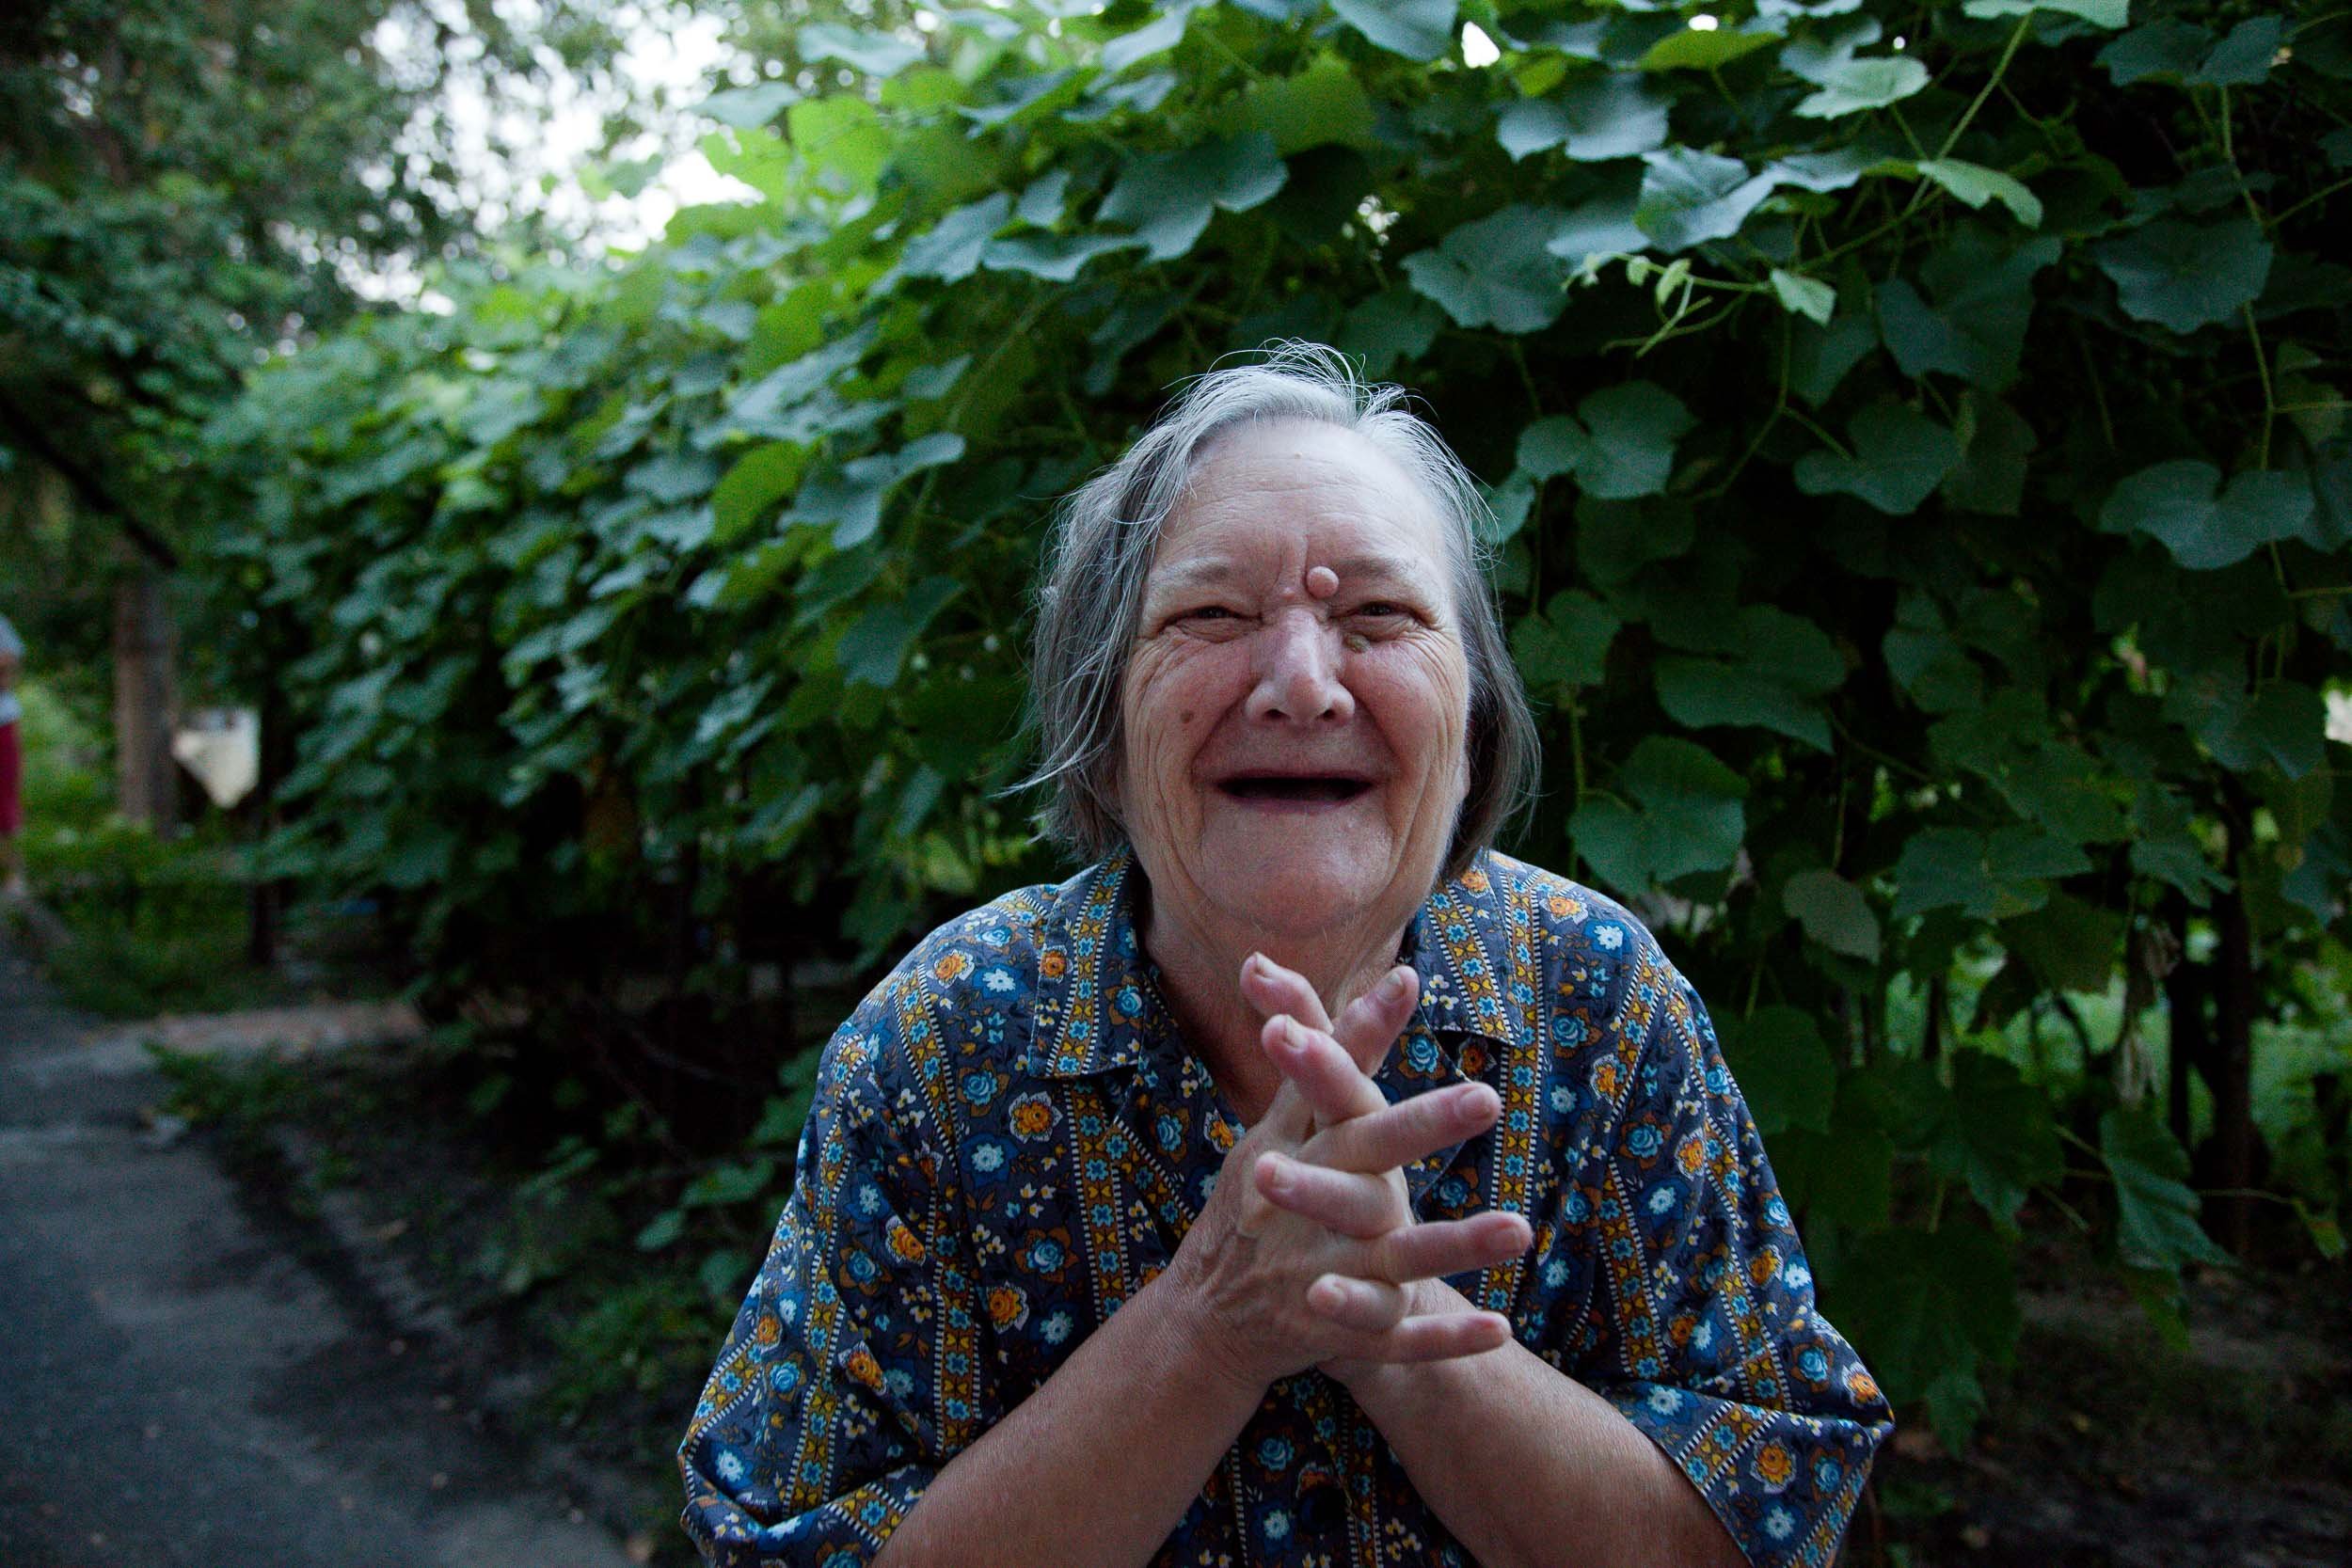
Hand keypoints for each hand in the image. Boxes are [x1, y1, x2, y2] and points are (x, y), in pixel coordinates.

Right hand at [1163, 956, 1529, 1395]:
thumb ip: (1320, 1053)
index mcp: (1293, 1147)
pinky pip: (1398, 1339)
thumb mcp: (1279, 1128)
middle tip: (1485, 1098)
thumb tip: (1326, 965)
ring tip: (1521, 1228)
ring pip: (1397, 1257)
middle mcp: (1305, 1203)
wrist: (1205, 1317)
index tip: (1407, 981)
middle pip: (1365, 1159)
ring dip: (1457, 1245)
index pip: (1326, 1081)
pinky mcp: (1340, 1335)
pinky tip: (1499, 1327)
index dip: (1359, 1033)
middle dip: (1421, 1127)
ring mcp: (1321, 1271)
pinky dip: (1446, 1340)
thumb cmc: (1255, 1202)